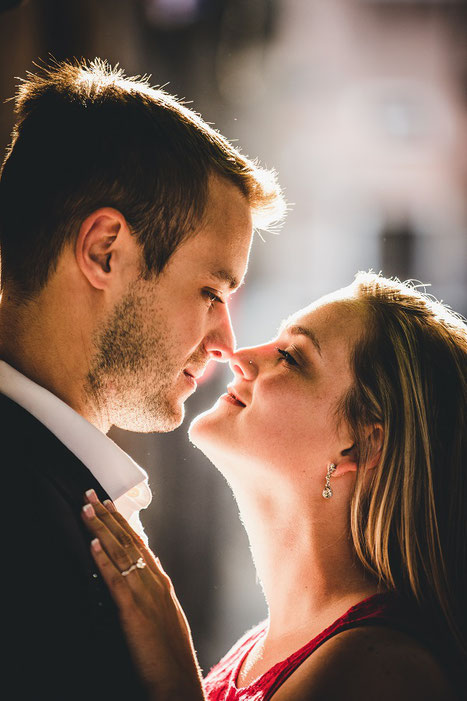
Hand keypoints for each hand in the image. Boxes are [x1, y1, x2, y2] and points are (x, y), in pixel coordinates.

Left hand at [82, 490, 205, 700]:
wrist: (177, 677)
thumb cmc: (171, 651)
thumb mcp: (166, 614)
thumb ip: (155, 591)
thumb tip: (145, 570)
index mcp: (162, 581)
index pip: (140, 543)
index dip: (122, 522)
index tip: (109, 504)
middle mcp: (155, 581)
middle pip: (129, 541)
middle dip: (109, 517)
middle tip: (91, 496)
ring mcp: (146, 593)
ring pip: (122, 553)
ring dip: (102, 529)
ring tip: (87, 511)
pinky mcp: (133, 610)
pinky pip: (116, 579)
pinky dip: (104, 560)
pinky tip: (92, 545)